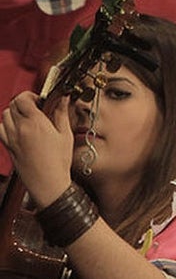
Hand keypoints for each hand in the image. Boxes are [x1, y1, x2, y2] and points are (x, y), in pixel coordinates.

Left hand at [0, 93, 72, 207]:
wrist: (47, 182)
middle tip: (35, 108)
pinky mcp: (8, 147)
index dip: (31, 95)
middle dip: (23, 102)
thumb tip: (63, 99)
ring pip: (4, 116)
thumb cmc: (58, 162)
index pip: (23, 99)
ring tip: (27, 118)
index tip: (40, 99)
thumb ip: (61, 114)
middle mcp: (20, 129)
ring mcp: (11, 138)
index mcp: (35, 124)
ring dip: (14, 113)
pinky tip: (18, 128)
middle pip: (12, 105)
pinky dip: (6, 125)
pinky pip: (1, 129)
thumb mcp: (65, 135)